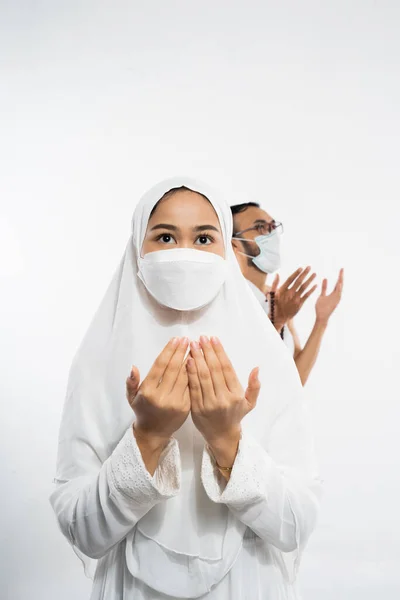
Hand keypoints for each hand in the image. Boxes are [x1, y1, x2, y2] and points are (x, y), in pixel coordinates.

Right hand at [126, 337, 189, 446]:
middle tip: (187, 339)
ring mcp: (175, 402)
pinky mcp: (186, 407)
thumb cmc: (142, 411)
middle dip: (181, 352)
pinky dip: (194, 373)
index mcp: (148, 391)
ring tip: (194, 347)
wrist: (154, 433)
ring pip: (185, 376)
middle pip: (174, 368)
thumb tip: (133, 367)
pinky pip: (191, 386)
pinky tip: (197, 363)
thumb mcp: (131, 397)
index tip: (176, 339)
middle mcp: (162, 396)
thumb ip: (131, 382)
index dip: (169, 351)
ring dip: (190, 360)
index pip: (160, 366)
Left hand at [187, 336, 259, 467]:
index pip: (227, 368)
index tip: (213, 339)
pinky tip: (187, 361)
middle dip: (207, 352)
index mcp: (236, 395)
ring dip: (197, 359)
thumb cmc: (235, 415)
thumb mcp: (249, 403)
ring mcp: (209, 404)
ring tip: (193, 345)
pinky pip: (193, 387)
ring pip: (202, 377)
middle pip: (213, 370)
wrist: (221, 436)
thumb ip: (254, 386)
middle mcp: (223, 399)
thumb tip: (256, 368)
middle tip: (201, 338)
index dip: (219, 352)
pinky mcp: (196, 408)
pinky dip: (190, 373)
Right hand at [268, 267, 316, 328]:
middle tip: (309, 267)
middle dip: (304, 274)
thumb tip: (277, 274)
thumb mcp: (272, 294)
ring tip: (315, 274)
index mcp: (282, 290)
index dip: (296, 273)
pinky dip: (311, 290)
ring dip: (310, 280)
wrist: (279, 318)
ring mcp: (295, 299)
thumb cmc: (274, 305)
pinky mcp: (299, 304)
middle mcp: (289, 293)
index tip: (301, 268)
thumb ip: (275, 284)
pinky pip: (307, 295)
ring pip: (304, 287)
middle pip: (298, 281)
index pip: (290, 279)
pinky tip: (316, 285)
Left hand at [315, 268, 343, 324]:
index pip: (337, 283)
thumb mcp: (322, 295)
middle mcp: (337, 295)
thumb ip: (324, 287)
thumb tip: (325, 278)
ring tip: (341, 273)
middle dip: (341, 276)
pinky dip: (338, 289)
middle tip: (342, 268)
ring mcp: (336, 299)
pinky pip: (337, 295)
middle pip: (340, 284)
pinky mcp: (335, 302)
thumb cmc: (321, 307)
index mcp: (334, 294)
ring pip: (340, 289)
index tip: (341, 269)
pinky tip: (338, 283)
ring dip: (340, 281)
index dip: (339, 276)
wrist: (321, 317)